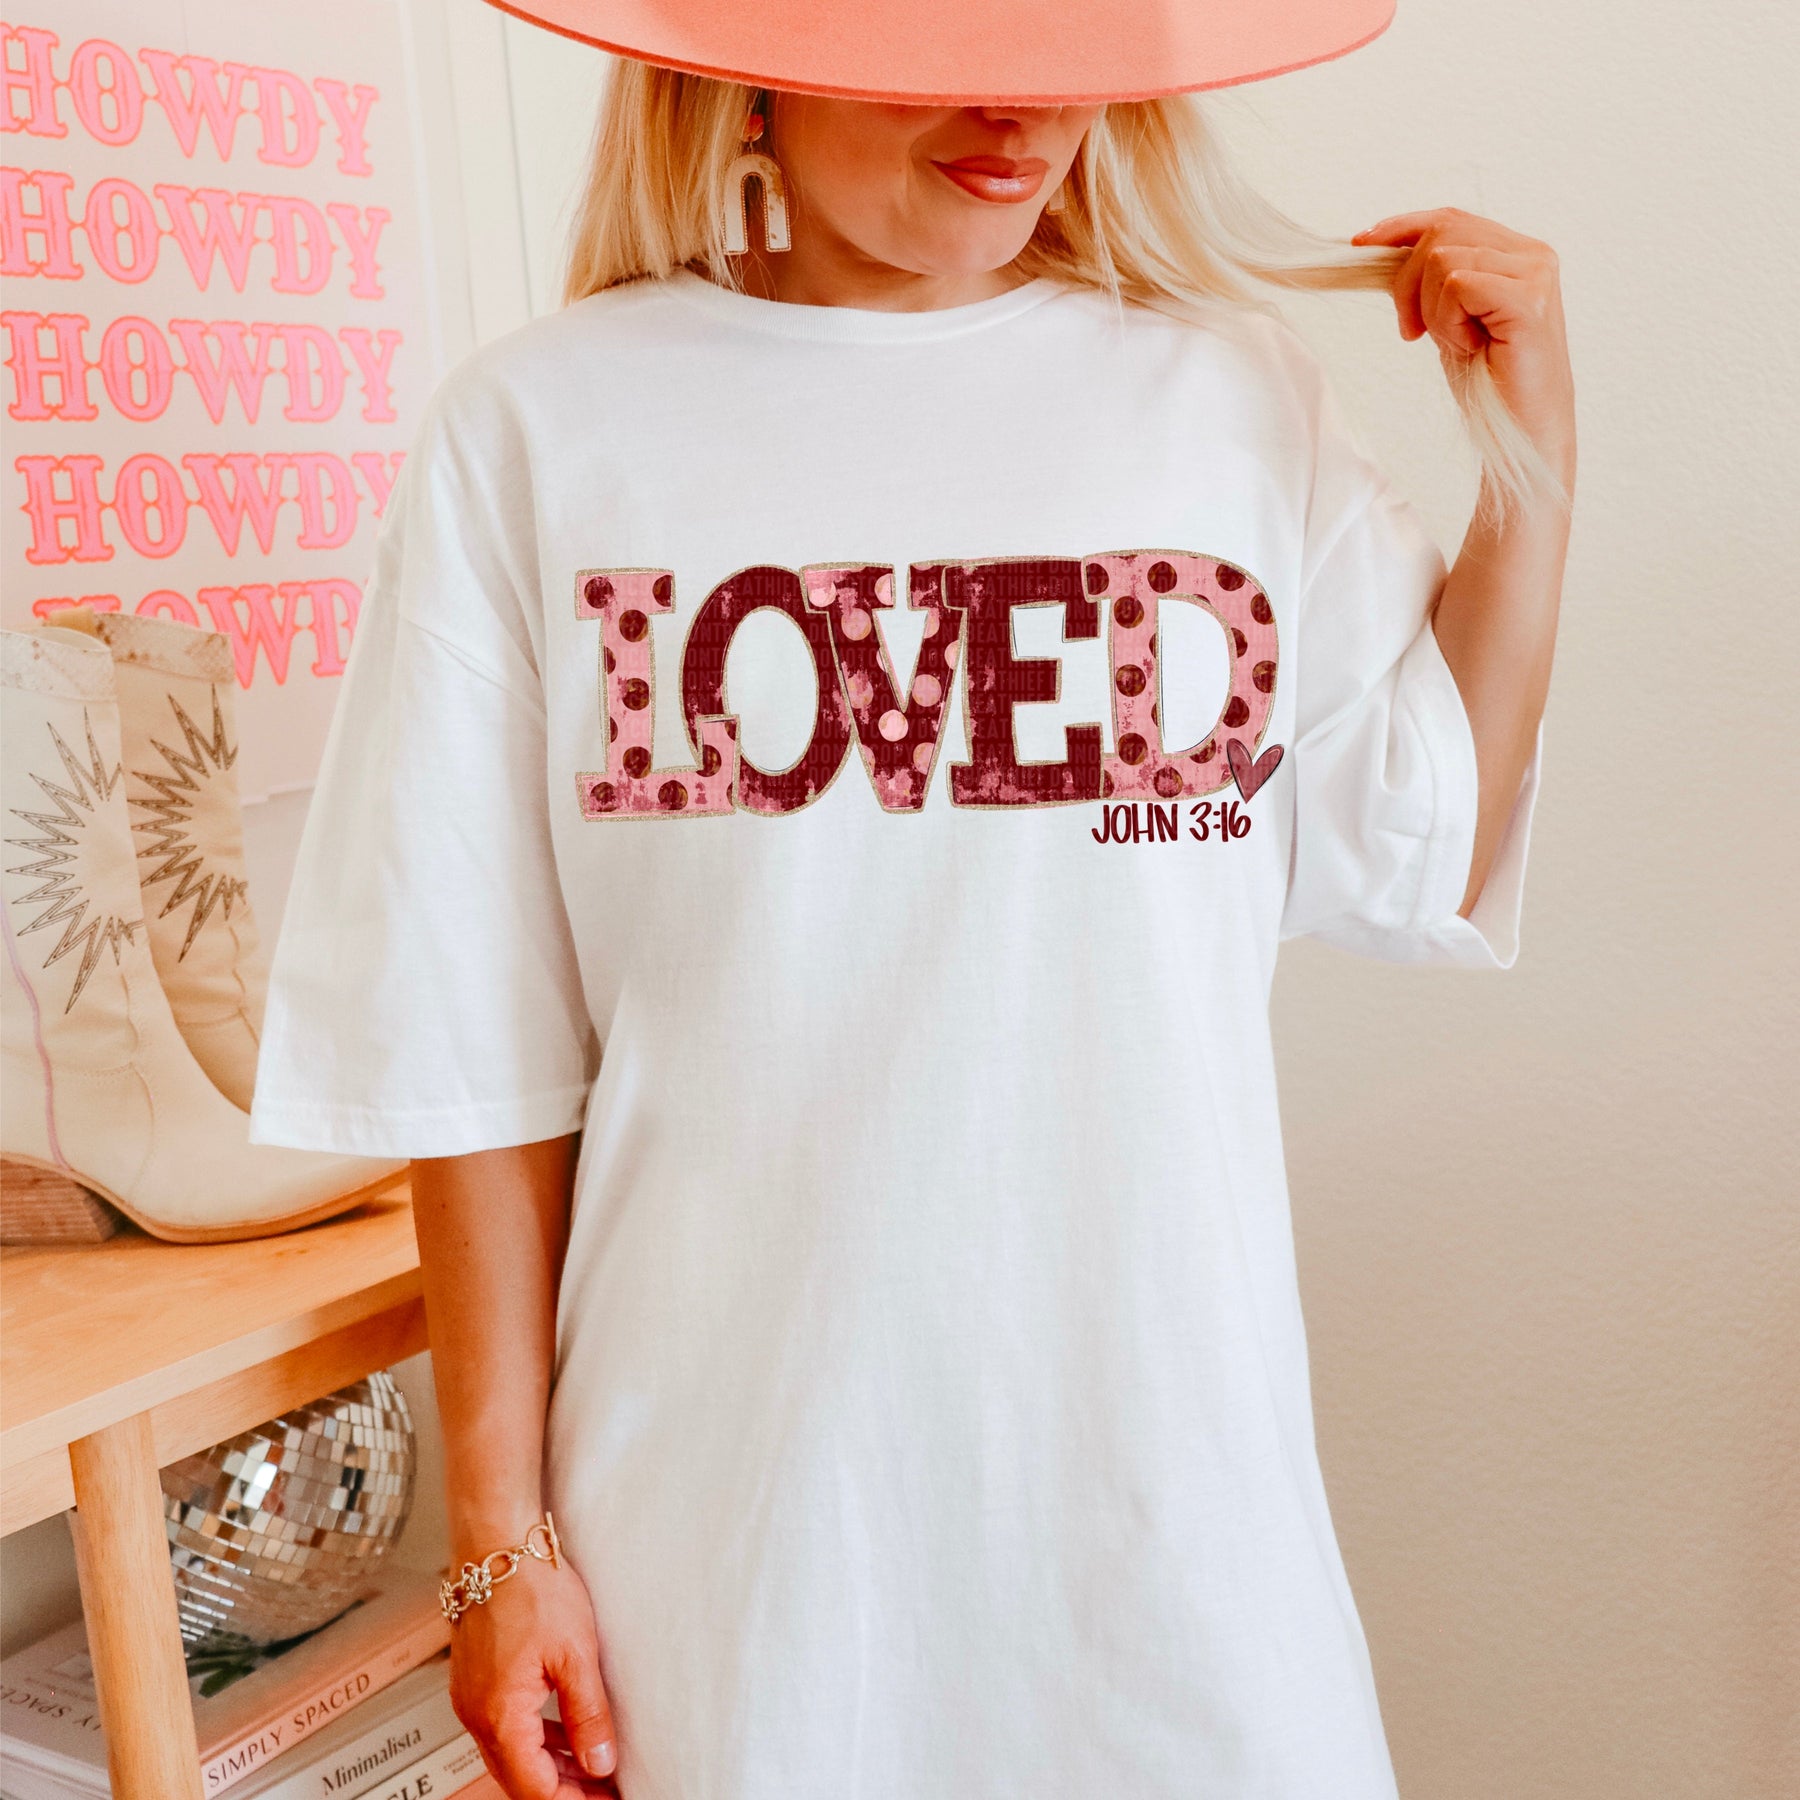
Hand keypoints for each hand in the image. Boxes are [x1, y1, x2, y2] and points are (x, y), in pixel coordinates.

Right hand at [447, 1553, 618, 1798]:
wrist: (497, 1542)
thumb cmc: (531, 1586)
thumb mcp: (576, 1654)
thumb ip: (588, 1716)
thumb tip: (601, 1763)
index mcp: (498, 1716)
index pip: (534, 1788)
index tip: (607, 1799)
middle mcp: (476, 1715)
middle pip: (518, 1777)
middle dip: (564, 1789)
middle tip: (604, 1790)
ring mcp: (472, 1697)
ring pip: (511, 1753)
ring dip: (549, 1766)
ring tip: (592, 1766)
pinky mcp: (476, 1679)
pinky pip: (505, 1725)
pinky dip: (535, 1737)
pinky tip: (564, 1732)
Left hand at [1352, 206, 1575, 482]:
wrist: (1522, 433)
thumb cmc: (1487, 382)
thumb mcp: (1448, 321)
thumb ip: (1429, 283)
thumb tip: (1377, 250)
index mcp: (1516, 253)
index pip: (1450, 219)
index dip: (1401, 227)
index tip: (1361, 244)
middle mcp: (1532, 254)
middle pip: (1440, 233)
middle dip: (1407, 283)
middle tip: (1412, 332)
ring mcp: (1535, 274)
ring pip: (1444, 260)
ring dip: (1431, 311)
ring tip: (1457, 343)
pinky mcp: (1529, 300)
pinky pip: (1459, 286)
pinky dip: (1448, 322)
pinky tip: (1470, 347)